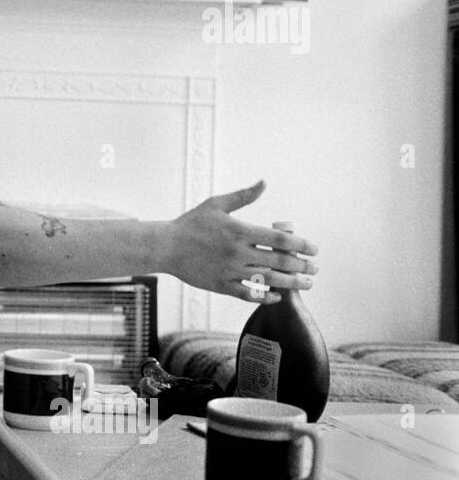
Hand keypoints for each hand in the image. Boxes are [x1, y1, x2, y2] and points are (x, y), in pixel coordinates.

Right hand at [162, 180, 318, 303]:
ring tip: (306, 285)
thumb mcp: (216, 204)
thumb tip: (264, 183)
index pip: (279, 239)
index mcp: (239, 231)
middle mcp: (238, 253)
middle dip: (302, 267)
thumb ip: (243, 196)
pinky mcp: (221, 286)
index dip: (301, 245)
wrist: (165, 246)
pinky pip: (249, 294)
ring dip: (292, 284)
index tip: (314, 249)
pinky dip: (266, 296)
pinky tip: (277, 296)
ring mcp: (230, 271)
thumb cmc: (191, 223)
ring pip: (269, 280)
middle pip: (280, 262)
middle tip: (315, 269)